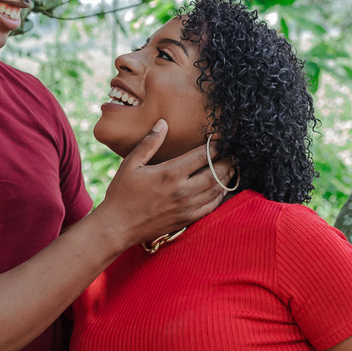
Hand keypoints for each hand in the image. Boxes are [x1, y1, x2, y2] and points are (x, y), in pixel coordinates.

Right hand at [96, 120, 234, 247]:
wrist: (118, 227)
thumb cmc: (121, 194)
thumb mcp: (131, 164)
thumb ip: (149, 143)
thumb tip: (163, 123)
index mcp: (170, 173)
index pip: (202, 155)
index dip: (216, 145)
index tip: (222, 138)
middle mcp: (183, 190)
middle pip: (216, 172)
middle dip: (227, 160)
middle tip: (233, 152)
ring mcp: (187, 207)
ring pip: (217, 189)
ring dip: (228, 177)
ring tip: (233, 167)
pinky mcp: (187, 219)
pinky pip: (212, 206)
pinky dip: (220, 195)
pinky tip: (222, 188)